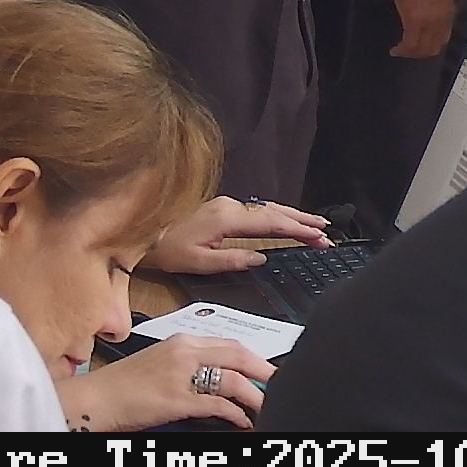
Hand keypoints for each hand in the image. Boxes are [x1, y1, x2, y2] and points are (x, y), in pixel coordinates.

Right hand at [58, 335, 276, 431]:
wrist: (91, 399)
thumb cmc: (121, 386)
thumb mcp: (160, 363)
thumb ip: (191, 364)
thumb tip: (221, 375)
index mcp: (182, 341)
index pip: (230, 343)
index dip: (254, 357)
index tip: (268, 369)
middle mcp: (185, 352)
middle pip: (240, 356)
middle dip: (264, 371)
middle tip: (281, 384)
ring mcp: (181, 375)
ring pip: (233, 380)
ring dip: (255, 396)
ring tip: (267, 407)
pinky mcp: (175, 399)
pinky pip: (216, 405)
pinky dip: (235, 413)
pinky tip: (242, 421)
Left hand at [142, 196, 329, 273]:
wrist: (140, 230)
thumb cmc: (165, 250)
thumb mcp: (197, 262)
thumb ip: (232, 260)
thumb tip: (262, 257)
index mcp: (228, 218)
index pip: (273, 223)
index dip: (299, 230)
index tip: (320, 238)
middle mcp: (232, 205)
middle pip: (276, 211)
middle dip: (303, 221)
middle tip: (326, 233)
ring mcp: (227, 203)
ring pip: (268, 208)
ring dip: (293, 216)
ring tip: (315, 225)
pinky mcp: (223, 207)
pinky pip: (258, 209)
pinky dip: (278, 215)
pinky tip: (286, 220)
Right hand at [388, 0, 458, 58]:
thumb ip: (437, 10)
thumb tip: (428, 21)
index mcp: (450, 12)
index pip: (444, 37)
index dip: (433, 45)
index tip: (422, 47)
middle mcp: (443, 20)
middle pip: (434, 46)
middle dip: (422, 53)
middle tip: (410, 53)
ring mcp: (429, 23)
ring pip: (422, 48)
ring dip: (411, 53)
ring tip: (401, 52)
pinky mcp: (414, 22)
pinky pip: (410, 43)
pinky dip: (402, 49)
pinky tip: (395, 50)